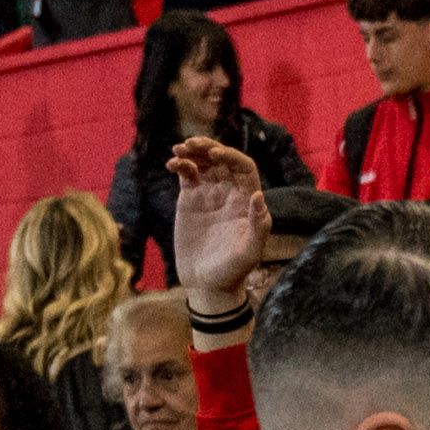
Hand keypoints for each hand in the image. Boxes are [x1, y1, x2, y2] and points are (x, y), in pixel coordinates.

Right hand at [168, 135, 269, 308]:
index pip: (244, 167)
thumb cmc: (233, 271)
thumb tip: (257, 196)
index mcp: (247, 201)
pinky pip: (186, 174)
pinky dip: (180, 164)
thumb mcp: (249, 252)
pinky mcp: (190, 199)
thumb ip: (258, 226)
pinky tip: (171, 163)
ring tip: (179, 149)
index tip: (214, 156)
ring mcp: (209, 194)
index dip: (231, 156)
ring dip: (192, 151)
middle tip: (191, 144)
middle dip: (208, 147)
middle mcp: (230, 193)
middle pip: (222, 159)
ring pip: (203, 163)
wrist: (207, 284)